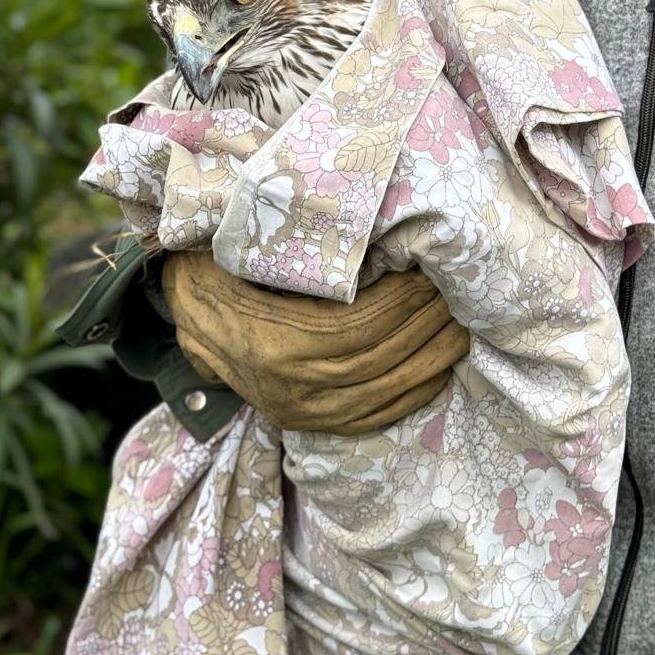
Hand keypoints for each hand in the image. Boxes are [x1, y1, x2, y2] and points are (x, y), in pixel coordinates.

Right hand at [160, 252, 468, 434]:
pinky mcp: (308, 422)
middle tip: (462, 294)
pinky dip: (413, 393)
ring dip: (431, 356)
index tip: (434, 273)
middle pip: (378, 357)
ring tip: (462, 324)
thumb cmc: (230, 262)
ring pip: (382, 389)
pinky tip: (441, 367)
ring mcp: (299, 409)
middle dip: (427, 324)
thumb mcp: (260, 245)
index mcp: (276, 339)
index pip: (358, 326)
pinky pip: (372, 417)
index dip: (403, 302)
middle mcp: (289, 384)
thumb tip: (388, 232)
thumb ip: (315, 245)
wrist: (191, 309)